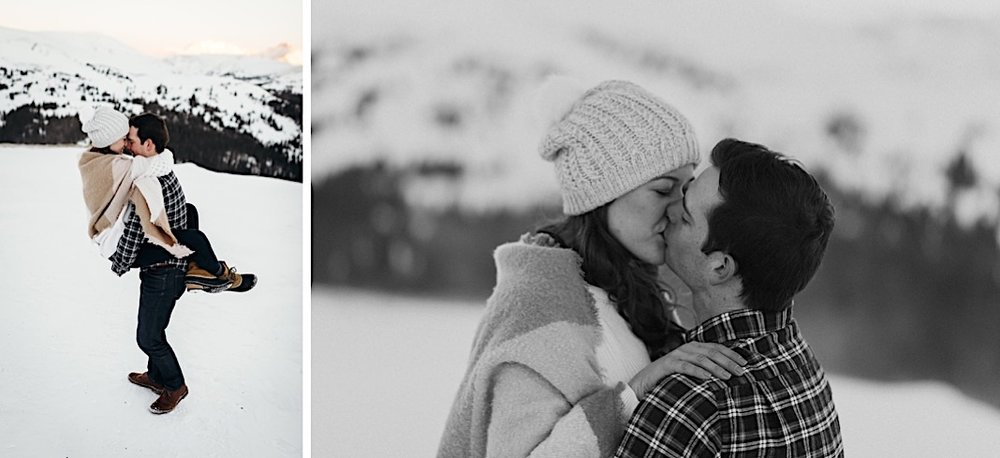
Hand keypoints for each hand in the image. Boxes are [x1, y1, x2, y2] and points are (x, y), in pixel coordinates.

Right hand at [629, 342, 746, 398]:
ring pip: (700, 358)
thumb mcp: (690, 375)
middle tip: (742, 371)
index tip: (746, 363)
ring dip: (716, 367)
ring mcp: (675, 355)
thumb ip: (705, 371)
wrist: (642, 386)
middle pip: (711, 352)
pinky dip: (697, 371)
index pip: (716, 348)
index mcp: (693, 349)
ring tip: (728, 376)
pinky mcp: (666, 365)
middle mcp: (685, 349)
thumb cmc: (668, 382)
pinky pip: (684, 366)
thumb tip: (728, 376)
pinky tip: (708, 378)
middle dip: (728, 361)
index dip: (731, 354)